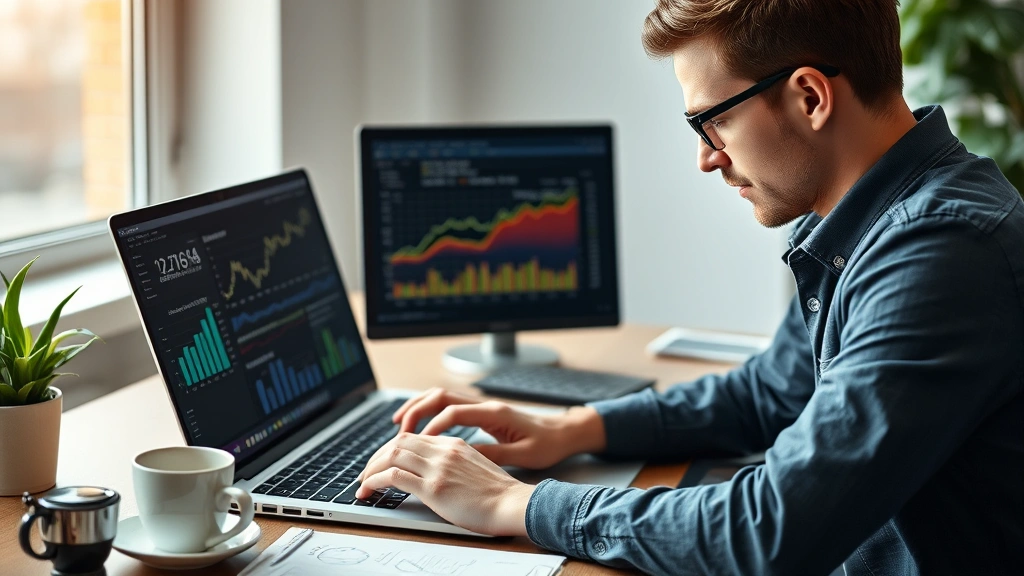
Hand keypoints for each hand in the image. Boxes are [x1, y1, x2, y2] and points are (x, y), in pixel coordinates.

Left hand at [356, 433, 534, 535]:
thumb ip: (453, 463)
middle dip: (376, 456)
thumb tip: (433, 473)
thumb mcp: (474, 468)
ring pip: (391, 455)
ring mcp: (438, 467)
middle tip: (367, 472)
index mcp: (454, 444)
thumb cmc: (498, 494)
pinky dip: (374, 481)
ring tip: (363, 483)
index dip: (392, 449)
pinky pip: (393, 477)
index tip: (383, 462)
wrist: (512, 504)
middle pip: (398, 442)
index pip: (413, 438)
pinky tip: (368, 489)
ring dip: (371, 468)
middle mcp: (443, 450)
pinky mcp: (433, 487)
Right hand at [393, 388, 606, 469]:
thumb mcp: (524, 456)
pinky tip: (421, 428)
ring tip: (399, 425)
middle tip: (397, 430)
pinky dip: (430, 413)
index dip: (432, 427)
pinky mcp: (482, 412)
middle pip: (441, 396)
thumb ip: (495, 455)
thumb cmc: (547, 444)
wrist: (564, 432)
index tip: (417, 443)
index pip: (453, 412)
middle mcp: (485, 405)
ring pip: (442, 397)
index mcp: (494, 413)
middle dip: (415, 410)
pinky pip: (449, 405)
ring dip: (419, 408)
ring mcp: (482, 406)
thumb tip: (464, 457)